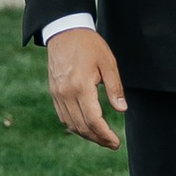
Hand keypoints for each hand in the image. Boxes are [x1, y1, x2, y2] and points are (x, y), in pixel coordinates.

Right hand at [47, 28, 128, 147]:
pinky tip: (86, 127)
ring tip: (101, 138)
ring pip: (71, 124)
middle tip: (112, 144)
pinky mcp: (54, 92)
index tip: (116, 143)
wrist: (64, 31)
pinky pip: (63, 116)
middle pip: (82, 126)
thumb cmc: (89, 45)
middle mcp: (66, 94)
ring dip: (86, 135)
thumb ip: (115, 87)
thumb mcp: (108, 62)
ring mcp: (57, 94)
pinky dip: (75, 126)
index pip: (94, 120)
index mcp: (81, 86)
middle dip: (98, 139)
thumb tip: (122, 110)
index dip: (105, 135)